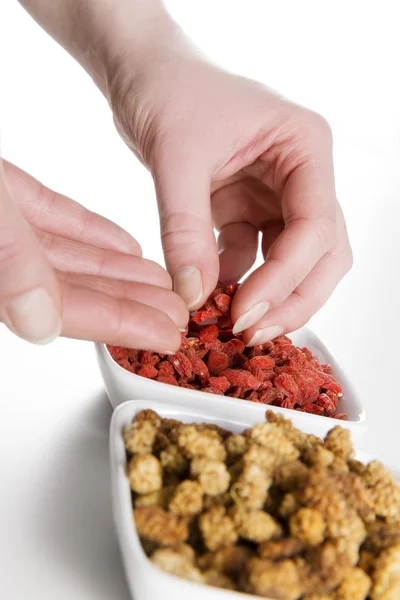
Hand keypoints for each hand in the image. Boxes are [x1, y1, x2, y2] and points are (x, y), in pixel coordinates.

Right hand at [0, 160, 186, 349]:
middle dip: (131, 302)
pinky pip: (56, 221)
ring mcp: (5, 227)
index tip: (168, 336)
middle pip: (76, 291)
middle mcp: (3, 258)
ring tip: (164, 279)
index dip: (122, 327)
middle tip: (178, 311)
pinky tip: (127, 245)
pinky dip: (91, 233)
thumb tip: (42, 325)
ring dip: (118, 270)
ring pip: (70, 259)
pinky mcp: (5, 194)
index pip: (68, 313)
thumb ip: (12, 265)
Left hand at [108, 20, 351, 344]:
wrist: (143, 75)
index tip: (244, 314)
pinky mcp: (246, 209)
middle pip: (322, 254)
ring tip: (231, 325)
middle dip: (292, 298)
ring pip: (292, 262)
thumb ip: (185, 229)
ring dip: (267, 296)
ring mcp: (276, 194)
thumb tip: (194, 296)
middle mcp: (301, 175)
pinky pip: (252, 257)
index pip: (316, 226)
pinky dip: (235, 280)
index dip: (285, 278)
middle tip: (252, 334)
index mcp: (305, 147)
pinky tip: (210, 294)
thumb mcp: (177, 157)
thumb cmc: (169, 91)